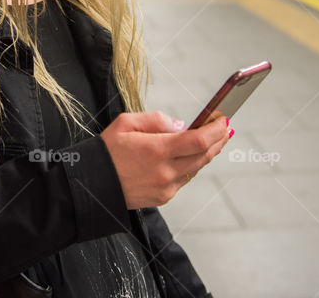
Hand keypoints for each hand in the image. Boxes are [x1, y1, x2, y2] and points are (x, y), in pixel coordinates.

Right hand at [100, 111, 231, 209]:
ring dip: (208, 153)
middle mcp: (165, 172)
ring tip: (215, 140)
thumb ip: (156, 120)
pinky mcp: (163, 198)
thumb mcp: (126, 123)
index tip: (224, 120)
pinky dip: (192, 165)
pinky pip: (184, 179)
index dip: (216, 130)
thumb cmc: (106, 151)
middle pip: (204, 155)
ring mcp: (166, 188)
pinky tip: (193, 155)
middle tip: (226, 128)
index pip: (198, 140)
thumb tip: (181, 125)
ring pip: (196, 168)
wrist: (91, 185)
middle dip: (218, 140)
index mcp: (156, 150)